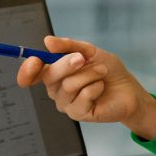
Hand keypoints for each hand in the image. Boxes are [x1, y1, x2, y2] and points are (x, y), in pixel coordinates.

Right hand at [15, 36, 155, 139]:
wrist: (128, 89)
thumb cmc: (107, 70)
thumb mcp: (90, 51)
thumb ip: (69, 46)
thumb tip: (47, 41)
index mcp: (55, 74)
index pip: (32, 74)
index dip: (27, 69)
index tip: (35, 60)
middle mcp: (56, 90)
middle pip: (49, 76)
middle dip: (66, 64)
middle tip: (83, 58)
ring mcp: (66, 103)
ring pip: (68, 85)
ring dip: (89, 74)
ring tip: (102, 72)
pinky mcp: (78, 114)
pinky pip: (82, 97)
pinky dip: (95, 88)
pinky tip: (101, 88)